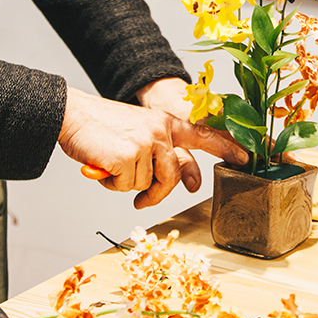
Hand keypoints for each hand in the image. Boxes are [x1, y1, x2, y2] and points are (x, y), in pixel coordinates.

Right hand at [59, 86, 248, 208]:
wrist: (71, 116)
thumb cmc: (103, 130)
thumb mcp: (140, 134)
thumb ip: (162, 152)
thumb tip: (182, 180)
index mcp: (167, 123)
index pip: (204, 135)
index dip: (226, 147)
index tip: (246, 157)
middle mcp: (162, 131)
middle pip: (172, 177)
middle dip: (155, 194)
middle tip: (140, 202)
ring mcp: (146, 142)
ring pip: (147, 184)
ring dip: (126, 184)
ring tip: (112, 167)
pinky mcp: (128, 155)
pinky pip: (125, 186)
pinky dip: (111, 183)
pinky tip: (102, 166)